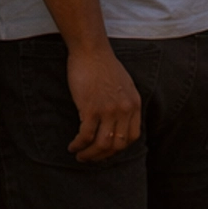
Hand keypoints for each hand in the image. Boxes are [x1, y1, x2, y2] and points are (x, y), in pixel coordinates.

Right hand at [65, 42, 141, 163]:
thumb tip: (117, 122)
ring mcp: (108, 110)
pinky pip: (85, 136)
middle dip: (102, 155)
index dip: (119, 148)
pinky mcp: (91, 109)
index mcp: (134, 104)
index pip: (132, 137)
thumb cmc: (103, 65)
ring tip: (80, 156)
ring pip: (101, 144)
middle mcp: (124, 110)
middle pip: (117, 145)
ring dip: (90, 155)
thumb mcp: (124, 84)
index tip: (107, 150)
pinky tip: (73, 146)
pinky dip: (78, 145)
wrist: (90, 50)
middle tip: (91, 158)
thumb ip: (124, 103)